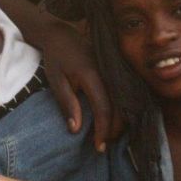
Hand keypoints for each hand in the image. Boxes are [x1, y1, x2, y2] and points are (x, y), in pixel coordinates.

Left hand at [41, 21, 121, 150]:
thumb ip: (67, 103)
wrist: (62, 33)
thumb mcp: (56, 80)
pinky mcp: (115, 70)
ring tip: (108, 134)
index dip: (103, 130)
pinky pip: (123, 93)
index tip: (98, 147)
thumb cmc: (56, 57)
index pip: (103, 108)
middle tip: (102, 144)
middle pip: (120, 107)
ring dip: (120, 121)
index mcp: (92, 74)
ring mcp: (114, 70)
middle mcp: (108, 72)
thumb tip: (76, 129)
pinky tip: (114, 119)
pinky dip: (121, 109)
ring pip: (125, 102)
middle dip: (114, 129)